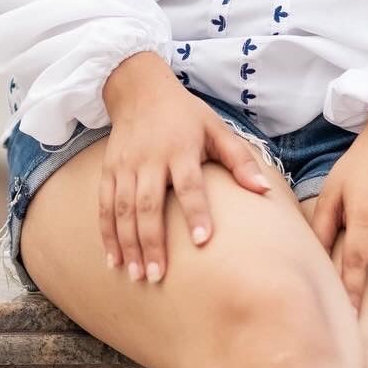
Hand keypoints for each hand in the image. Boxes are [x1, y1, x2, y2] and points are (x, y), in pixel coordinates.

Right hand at [99, 52, 273, 283]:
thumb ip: (239, 159)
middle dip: (152, 242)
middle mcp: (149, 158)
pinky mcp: (109, 170)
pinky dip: (107, 234)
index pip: (189, 183)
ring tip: (137, 276)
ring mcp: (125, 165)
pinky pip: (104, 206)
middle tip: (159, 277)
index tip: (202, 241)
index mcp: (180, 148)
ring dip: (128, 245)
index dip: (196, 211)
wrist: (140, 90)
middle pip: (148, 205)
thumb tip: (263, 190)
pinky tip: (113, 260)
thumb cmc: (186, 115)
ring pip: (123, 210)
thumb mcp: (217, 128)